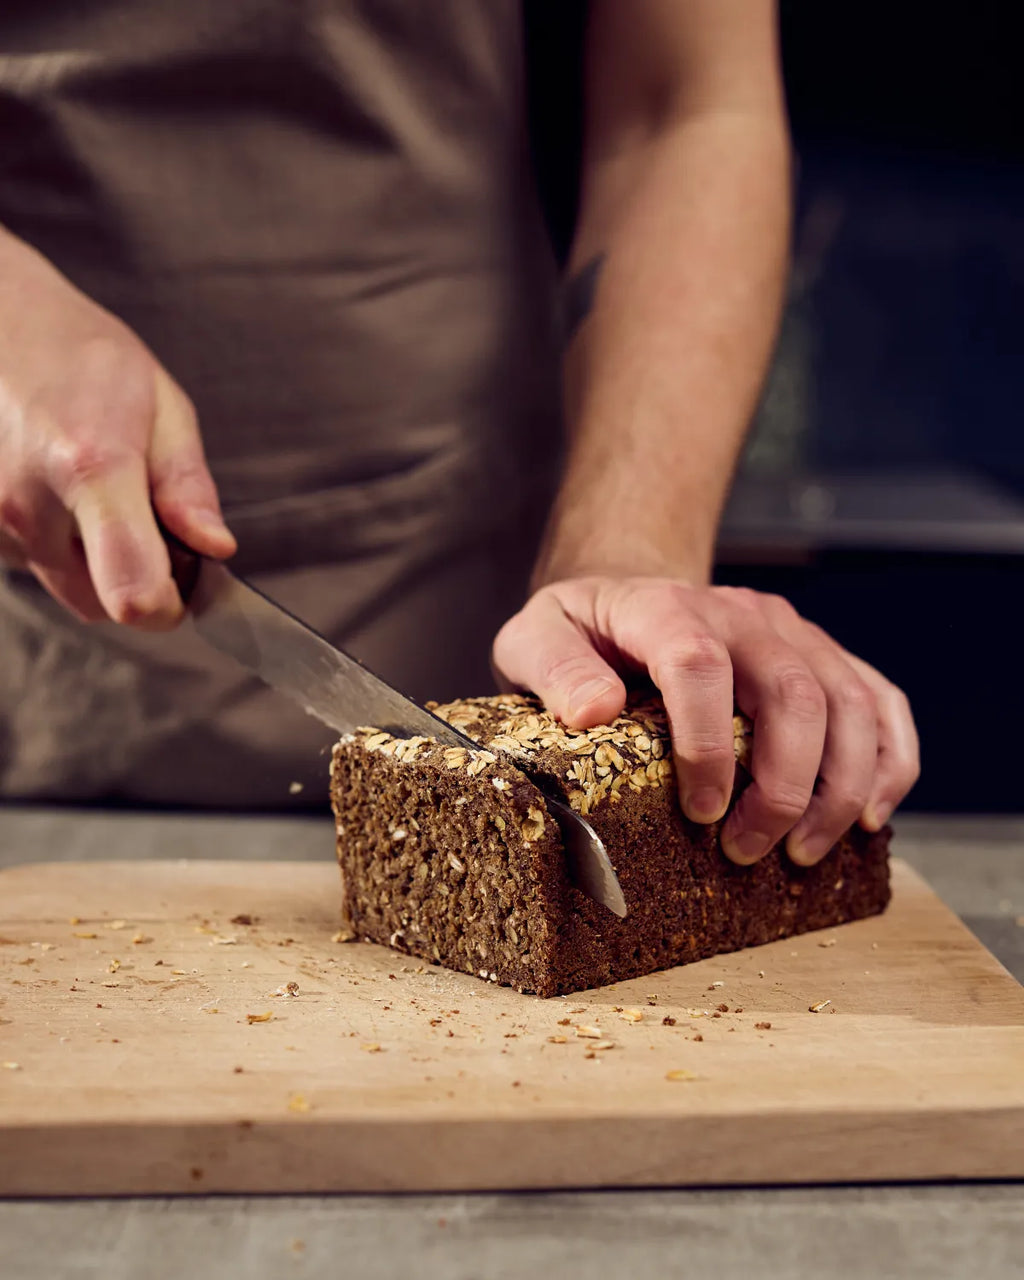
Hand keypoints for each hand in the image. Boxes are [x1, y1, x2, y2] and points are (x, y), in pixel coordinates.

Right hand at [0, 233, 234, 627]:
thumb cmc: (79, 354)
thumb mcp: (160, 404)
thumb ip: (187, 486)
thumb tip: (215, 547)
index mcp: (91, 466)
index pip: (132, 593)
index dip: (169, 607)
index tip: (185, 584)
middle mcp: (27, 502)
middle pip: (102, 604)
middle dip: (137, 580)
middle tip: (146, 517)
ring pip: (64, 586)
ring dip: (91, 558)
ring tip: (88, 484)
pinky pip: (30, 563)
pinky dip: (53, 543)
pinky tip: (51, 484)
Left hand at [492, 576, 918, 865]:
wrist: (625, 597)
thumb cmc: (580, 632)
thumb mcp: (534, 638)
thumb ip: (553, 667)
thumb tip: (594, 711)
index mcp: (665, 607)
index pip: (699, 664)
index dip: (708, 743)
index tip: (700, 810)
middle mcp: (739, 614)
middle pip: (793, 690)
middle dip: (785, 784)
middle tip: (749, 850)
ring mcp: (790, 632)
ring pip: (849, 700)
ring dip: (841, 785)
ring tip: (805, 851)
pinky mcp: (822, 654)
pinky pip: (880, 699)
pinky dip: (890, 760)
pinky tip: (870, 816)